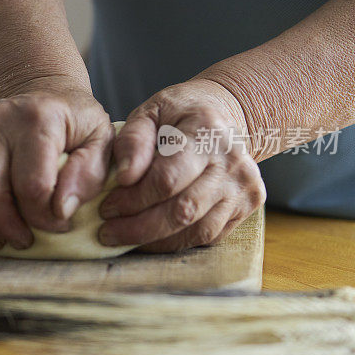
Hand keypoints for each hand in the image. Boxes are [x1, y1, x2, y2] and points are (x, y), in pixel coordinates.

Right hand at [0, 78, 113, 250]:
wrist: (44, 91)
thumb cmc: (74, 122)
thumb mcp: (100, 141)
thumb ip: (88, 175)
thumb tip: (60, 210)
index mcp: (36, 119)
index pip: (31, 184)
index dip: (43, 217)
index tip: (57, 226)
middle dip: (5, 225)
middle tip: (22, 241)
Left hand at [98, 79, 265, 251]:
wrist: (224, 115)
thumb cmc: (179, 114)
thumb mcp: (150, 112)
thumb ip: (133, 139)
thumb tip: (125, 176)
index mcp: (206, 132)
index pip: (167, 178)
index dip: (133, 198)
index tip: (106, 206)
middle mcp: (232, 162)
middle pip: (182, 210)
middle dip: (139, 226)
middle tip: (108, 230)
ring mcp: (243, 186)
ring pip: (197, 229)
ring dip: (155, 240)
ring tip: (124, 237)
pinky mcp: (248, 205)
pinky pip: (209, 235)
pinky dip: (176, 242)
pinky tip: (151, 237)